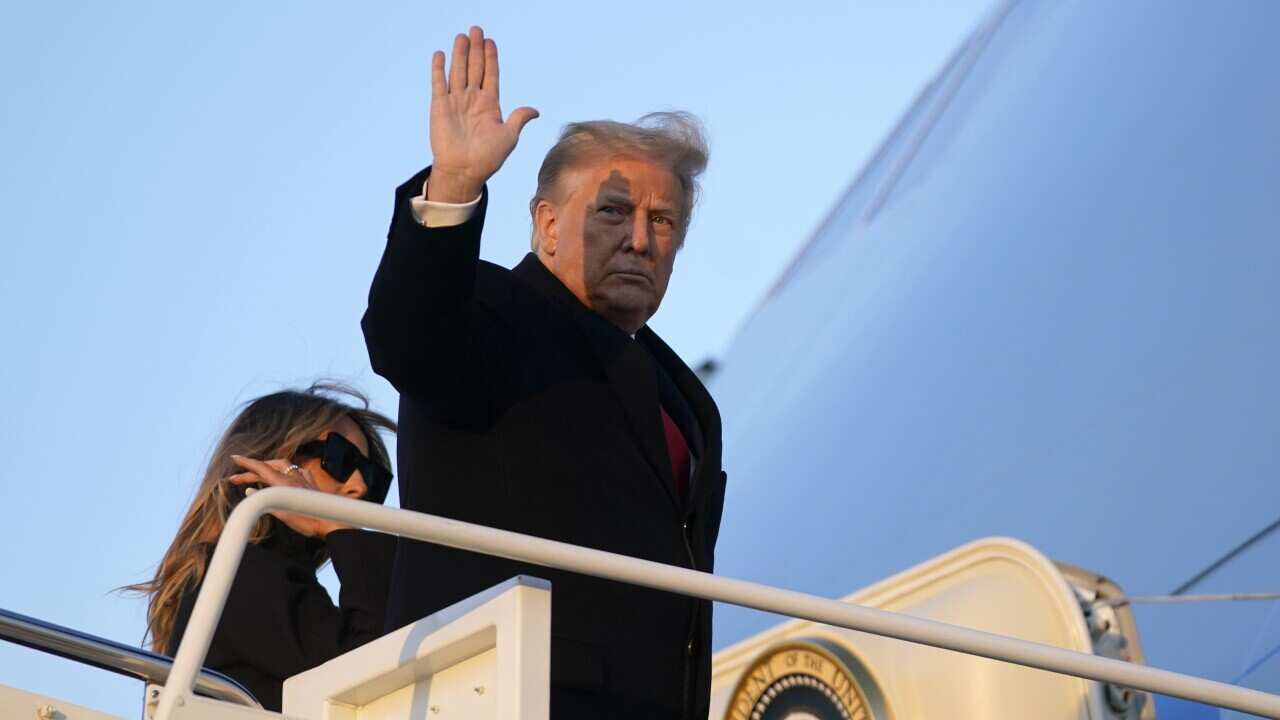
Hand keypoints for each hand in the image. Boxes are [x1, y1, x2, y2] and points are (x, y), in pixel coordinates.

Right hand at [229, 455, 348, 538]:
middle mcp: (294, 477)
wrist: (333, 523)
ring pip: (283, 466)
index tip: (234, 457)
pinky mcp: (311, 483)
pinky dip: (284, 471)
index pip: (262, 468)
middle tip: (235, 479)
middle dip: (251, 471)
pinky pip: (296, 471)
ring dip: (267, 468)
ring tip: (256, 476)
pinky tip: (284, 475)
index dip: (247, 463)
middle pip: (269, 467)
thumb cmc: (307, 521)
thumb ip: (264, 501)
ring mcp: (304, 478)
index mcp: (284, 483)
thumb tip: (249, 492)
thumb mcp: (281, 514)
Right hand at [427, 26, 538, 202]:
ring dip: (460, 54)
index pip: (491, 75)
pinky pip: (439, 84)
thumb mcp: (509, 137)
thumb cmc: (488, 158)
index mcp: (490, 105)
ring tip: (462, 36)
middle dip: (476, 49)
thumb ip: (519, 119)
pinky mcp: (439, 107)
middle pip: (475, 68)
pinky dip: (439, 69)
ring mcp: (456, 102)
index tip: (491, 41)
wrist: (464, 171)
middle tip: (476, 29)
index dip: (491, 58)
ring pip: (458, 72)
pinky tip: (440, 54)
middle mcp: (472, 100)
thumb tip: (535, 110)